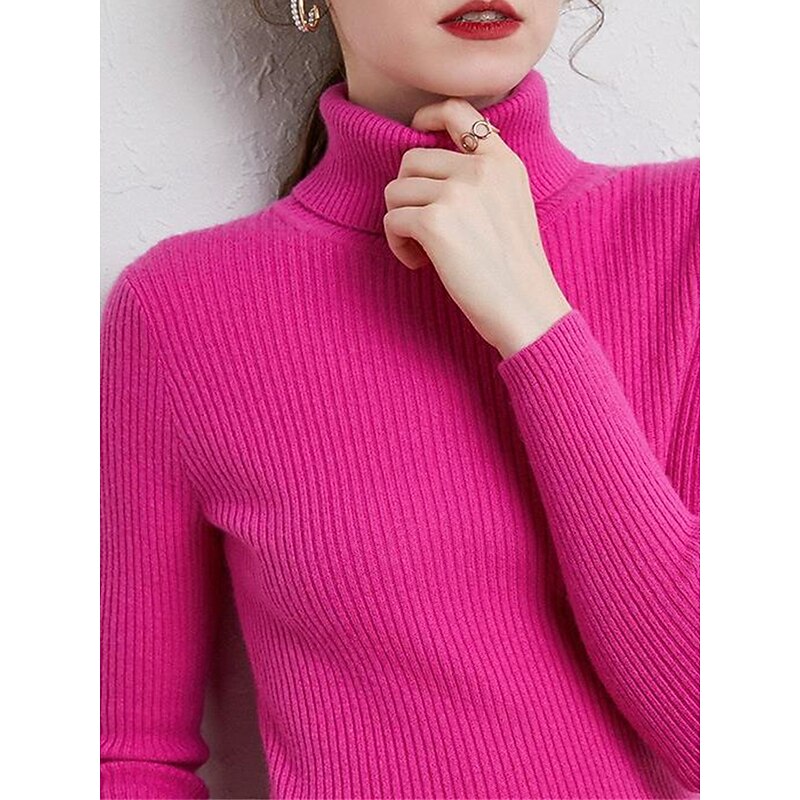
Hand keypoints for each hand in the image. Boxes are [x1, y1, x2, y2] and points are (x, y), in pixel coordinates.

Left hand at [382, 95, 571, 358]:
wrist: (527, 308)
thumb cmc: (516, 270)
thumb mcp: (512, 206)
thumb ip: (482, 179)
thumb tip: (428, 171)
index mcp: (503, 162)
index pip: (458, 110)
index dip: (428, 116)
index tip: (417, 130)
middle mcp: (480, 169)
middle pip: (411, 159)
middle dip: (408, 194)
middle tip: (425, 229)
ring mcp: (456, 193)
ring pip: (396, 191)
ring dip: (401, 222)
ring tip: (424, 250)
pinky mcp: (434, 222)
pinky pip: (392, 220)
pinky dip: (398, 245)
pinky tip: (420, 264)